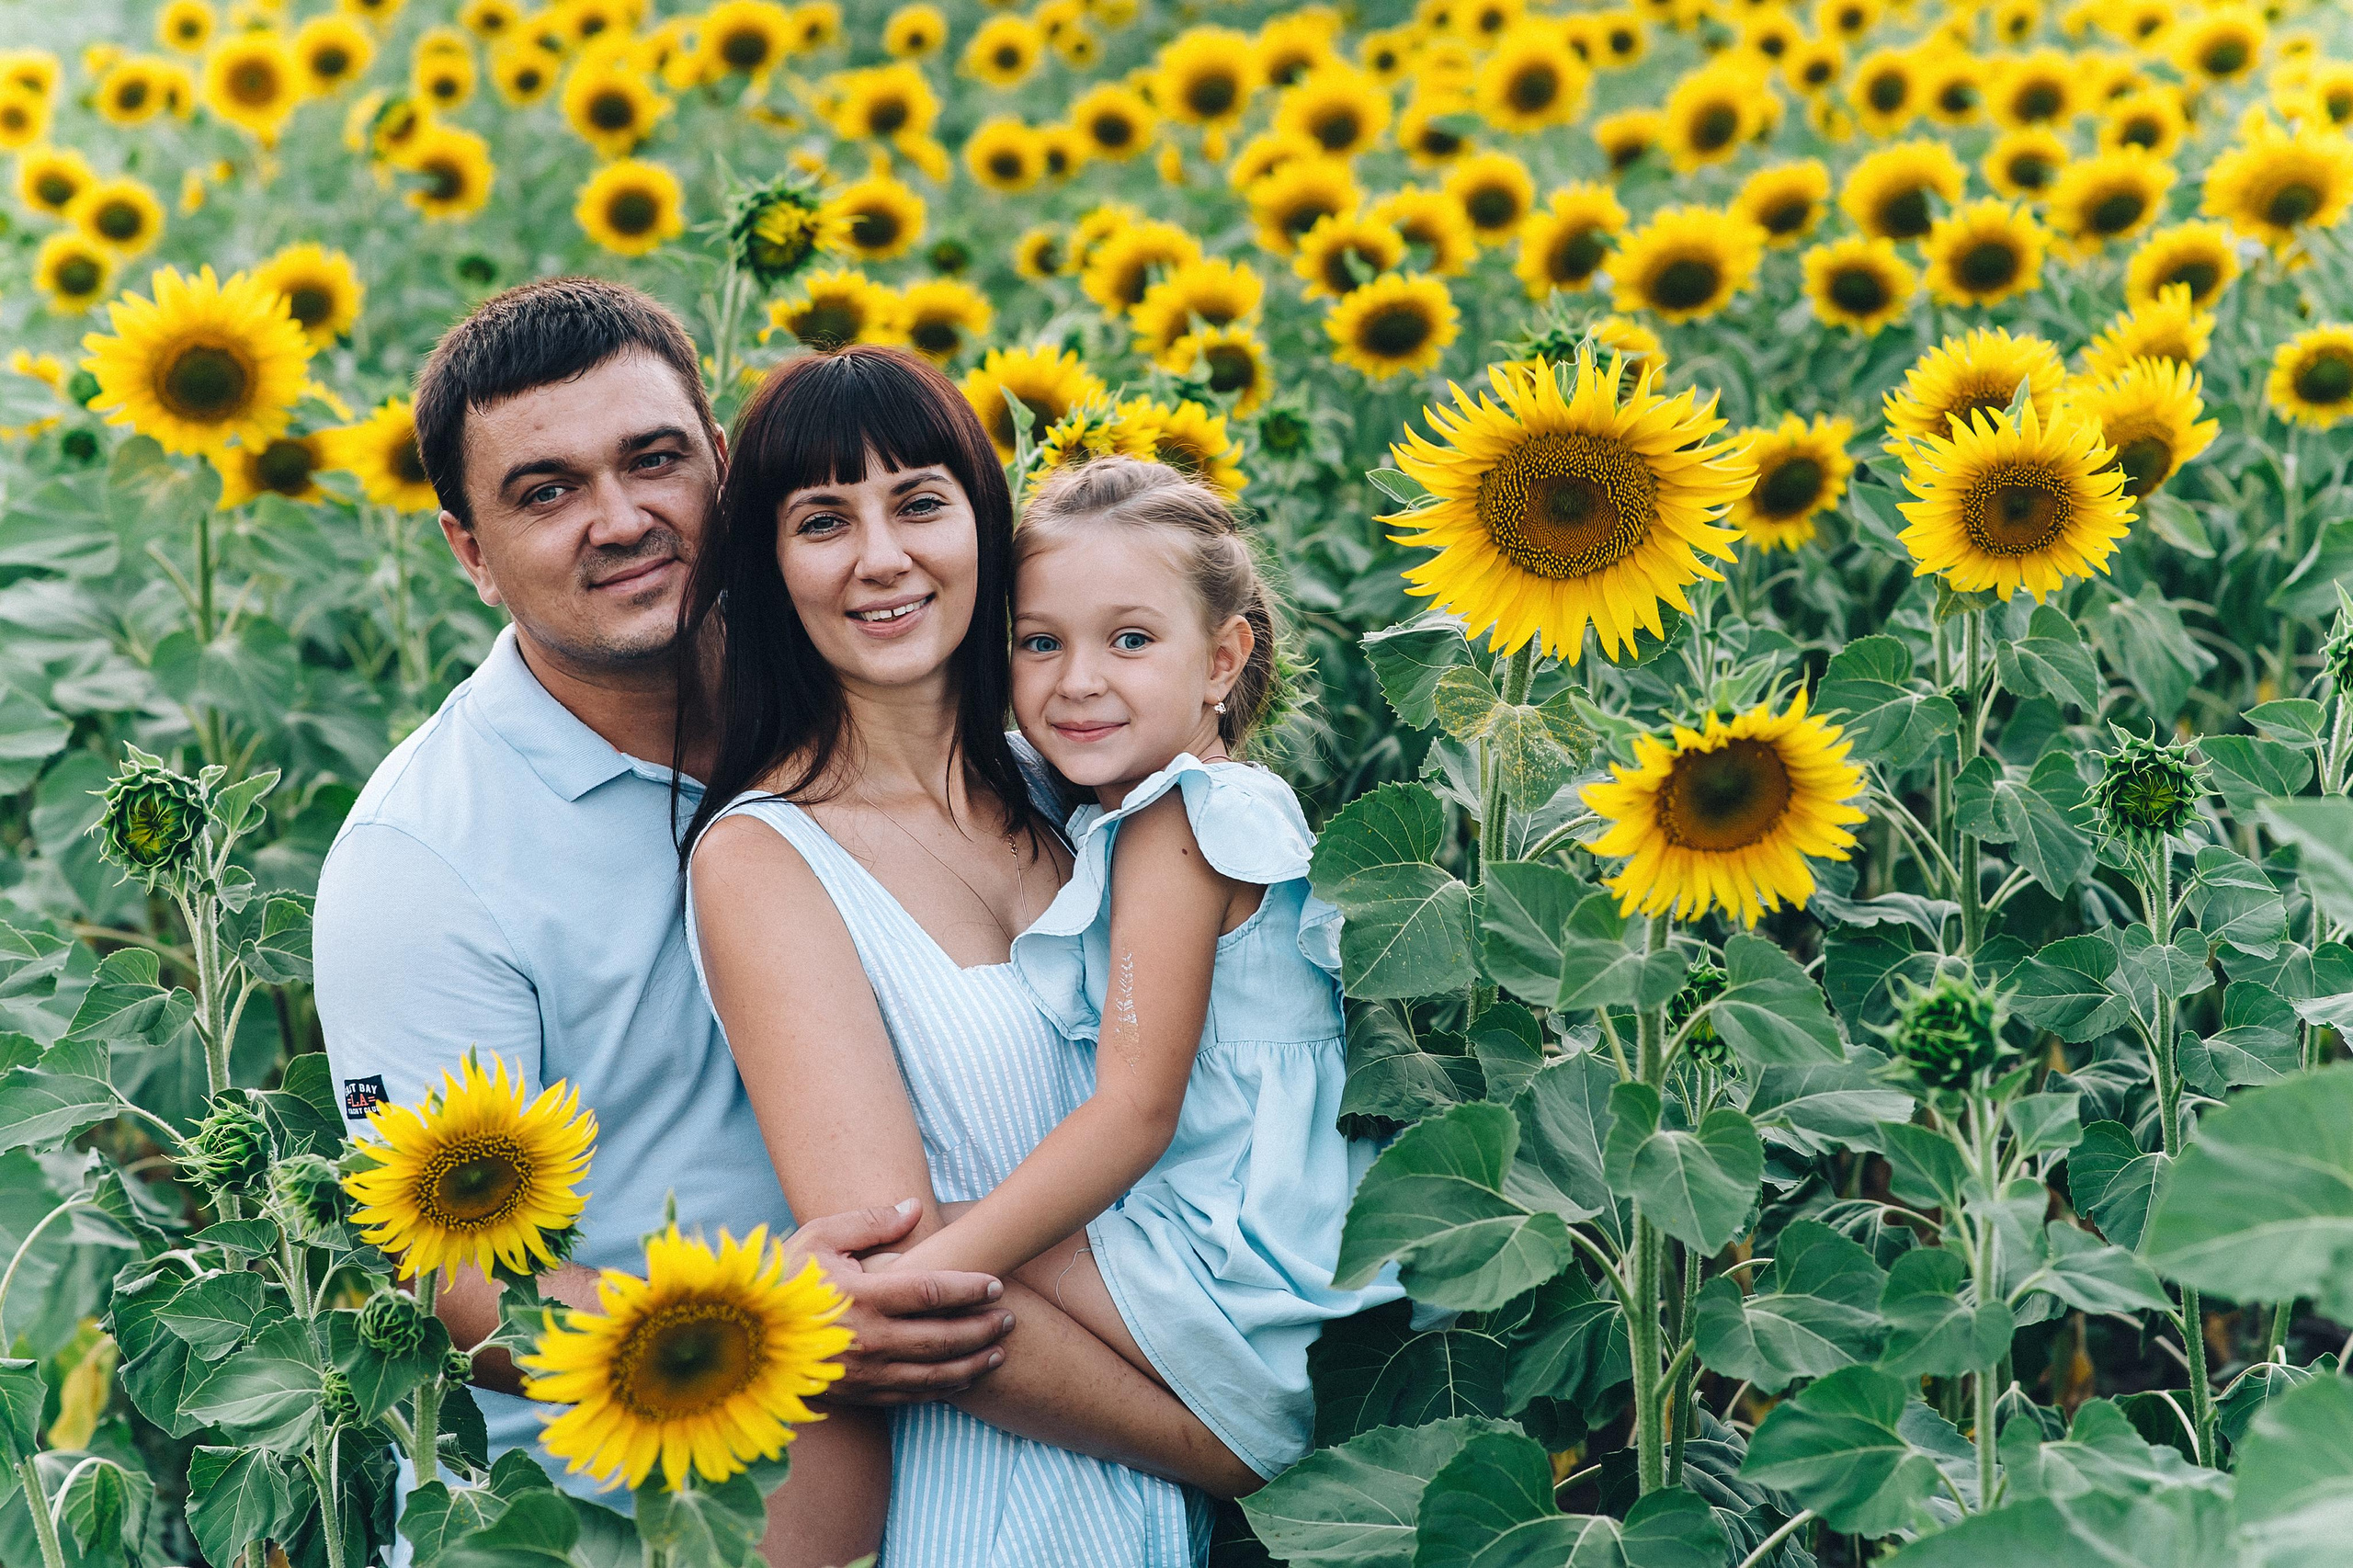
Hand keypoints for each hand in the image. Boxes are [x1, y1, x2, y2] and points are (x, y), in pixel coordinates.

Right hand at [785, 1200, 1013, 1406]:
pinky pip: (910, 1395)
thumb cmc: (782, 1280)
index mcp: (863, 1295)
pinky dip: (942, 1389)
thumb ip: (869, 1222)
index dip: (970, 1288)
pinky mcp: (858, 1394)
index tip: (996, 1285)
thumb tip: (913, 1206)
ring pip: (932, 1373)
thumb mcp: (819, 1237)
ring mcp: (864, 1372)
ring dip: (971, 1363)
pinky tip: (963, 1379)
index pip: (933, 1291)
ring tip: (999, 1351)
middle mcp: (868, 1338)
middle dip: (982, 1328)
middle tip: (1010, 1319)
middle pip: (943, 1336)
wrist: (738, 1338)